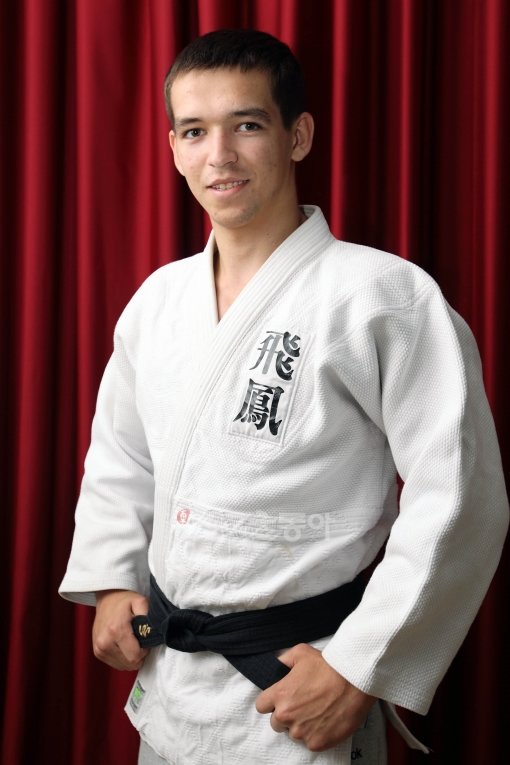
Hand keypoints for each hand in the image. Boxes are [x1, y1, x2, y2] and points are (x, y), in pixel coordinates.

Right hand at [92, 589, 148, 670]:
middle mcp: (105, 642)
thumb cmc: (125, 601)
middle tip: (139, 639)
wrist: (107, 598)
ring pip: (123, 666)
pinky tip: (124, 645)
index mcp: (116, 630)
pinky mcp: (97, 653)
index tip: (145, 639)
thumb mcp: (141, 602)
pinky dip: (123, 657)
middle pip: (130, 663)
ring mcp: (99, 649)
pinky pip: (116, 664)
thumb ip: (149, 617)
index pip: (135, 656)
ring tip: (131, 641)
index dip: (145, 651)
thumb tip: (154, 633)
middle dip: (139, 655)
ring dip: (131, 657)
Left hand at [255, 643, 375, 751]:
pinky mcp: (316, 743)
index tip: (281, 700)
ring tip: (316, 712)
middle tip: (301, 705)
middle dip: (285, 715)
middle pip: (276, 723)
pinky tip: (325, 721)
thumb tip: (276, 663)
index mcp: (280, 695)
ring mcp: (301, 732)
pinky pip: (309, 743)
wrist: (353, 681)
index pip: (261, 706)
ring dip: (300, 726)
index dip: (270, 702)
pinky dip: (315, 734)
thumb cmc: (327, 666)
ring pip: (293, 734)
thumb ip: (283, 659)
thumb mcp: (301, 652)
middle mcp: (286, 715)